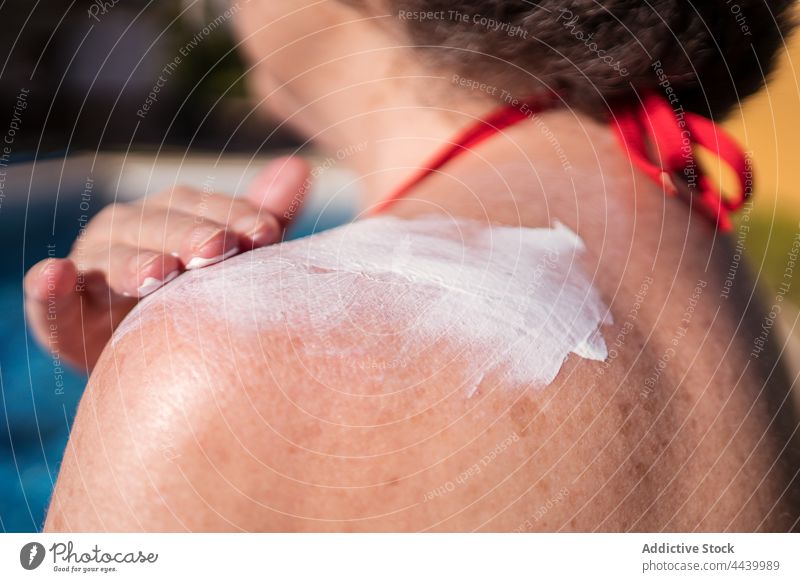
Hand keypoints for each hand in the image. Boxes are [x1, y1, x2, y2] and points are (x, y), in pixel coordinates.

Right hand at [24, 156, 310, 371]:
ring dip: (132, 261)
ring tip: (159, 273)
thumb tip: (301, 166)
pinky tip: (56, 275)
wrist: (153, 365)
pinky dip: (50, 287)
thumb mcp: (235, 265)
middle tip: (219, 250)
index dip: (236, 217)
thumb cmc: (200, 303)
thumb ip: (263, 219)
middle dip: (190, 236)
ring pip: (110, 256)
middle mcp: (131, 230)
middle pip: (160, 226)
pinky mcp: (59, 311)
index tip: (268, 234)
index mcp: (174, 215)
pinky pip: (50, 299)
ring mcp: (91, 266)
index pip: (207, 208)